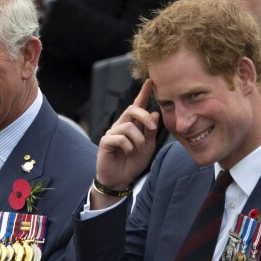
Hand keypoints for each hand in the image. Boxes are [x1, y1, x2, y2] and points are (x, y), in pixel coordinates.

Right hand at [93, 79, 158, 205]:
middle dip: (144, 116)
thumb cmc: (132, 163)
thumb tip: (155, 113)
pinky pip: (119, 138)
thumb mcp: (148, 147)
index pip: (137, 106)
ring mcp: (111, 133)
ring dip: (138, 139)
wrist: (120, 179)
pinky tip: (127, 153)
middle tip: (153, 127)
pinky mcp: (105, 142)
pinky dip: (127, 146)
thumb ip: (151, 132)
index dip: (143, 93)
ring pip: (127, 126)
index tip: (150, 81)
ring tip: (138, 150)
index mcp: (131, 125)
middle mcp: (120, 126)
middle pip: (131, 109)